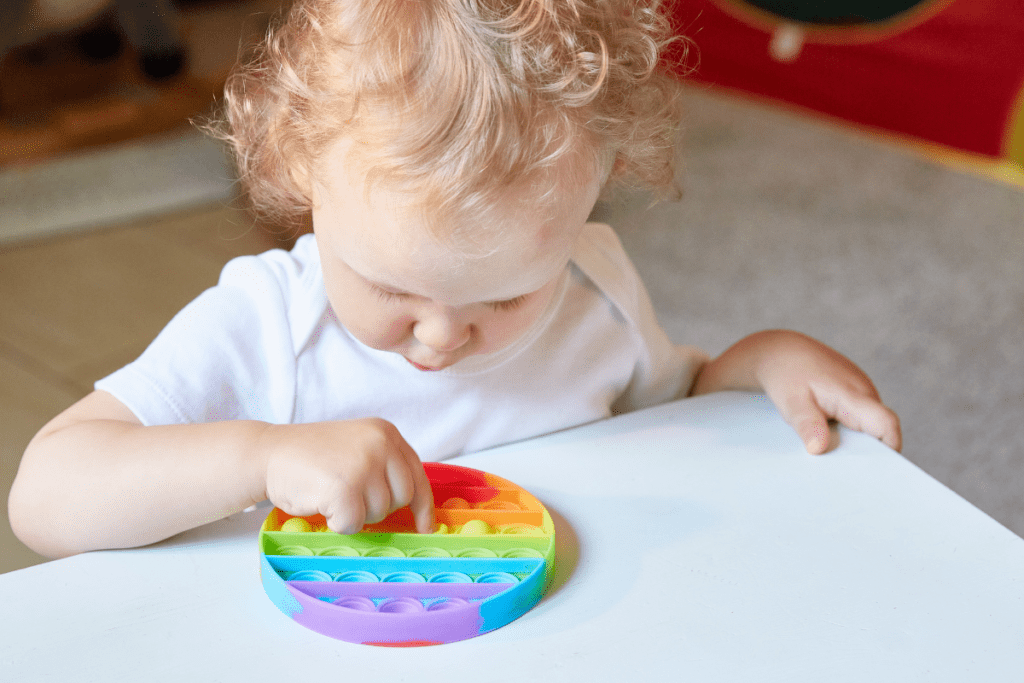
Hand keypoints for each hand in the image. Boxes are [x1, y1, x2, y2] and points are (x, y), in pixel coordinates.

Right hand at [258, 418, 435, 533]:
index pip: (418, 475)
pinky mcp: (345, 487)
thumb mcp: (356, 448)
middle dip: (377, 507)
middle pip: (402, 498)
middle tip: (348, 495)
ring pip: (378, 513)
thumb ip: (384, 467)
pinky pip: (354, 524)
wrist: (267, 453)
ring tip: (330, 492)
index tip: (425, 527)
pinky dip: (337, 523)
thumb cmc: (310, 457)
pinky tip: (321, 502)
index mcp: (385, 432)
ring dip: (354, 514)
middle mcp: (380, 443)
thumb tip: (414, 510)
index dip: (424, 506)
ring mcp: (364, 464)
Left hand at [692, 330, 901, 453]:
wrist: (779, 350)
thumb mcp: (790, 402)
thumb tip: (819, 449)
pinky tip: (827, 441)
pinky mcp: (852, 392)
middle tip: (847, 477)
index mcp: (853, 394)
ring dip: (855, 441)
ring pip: (868, 424)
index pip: (886, 424)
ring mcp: (860, 390)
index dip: (889, 449)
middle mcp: (864, 391)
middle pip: (880, 430)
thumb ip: (807, 424)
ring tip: (832, 460)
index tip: (876, 473)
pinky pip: (857, 416)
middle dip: (869, 453)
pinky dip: (847, 430)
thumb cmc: (785, 375)